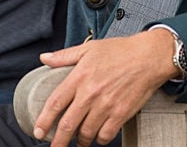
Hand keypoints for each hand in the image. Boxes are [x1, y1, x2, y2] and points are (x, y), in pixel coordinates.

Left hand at [33, 29, 179, 146]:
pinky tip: (98, 135)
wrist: (149, 57)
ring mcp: (106, 105)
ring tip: (79, 141)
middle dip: (59, 141)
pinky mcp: (121, 114)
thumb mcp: (89, 48)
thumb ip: (64, 56)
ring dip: (81, 141)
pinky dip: (99, 139)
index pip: (56, 103)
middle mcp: (91, 94)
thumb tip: (44, 58)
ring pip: (86, 133)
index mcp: (79, 77)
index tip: (38, 131)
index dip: (44, 120)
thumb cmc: (120, 51)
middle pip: (68, 125)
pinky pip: (105, 135)